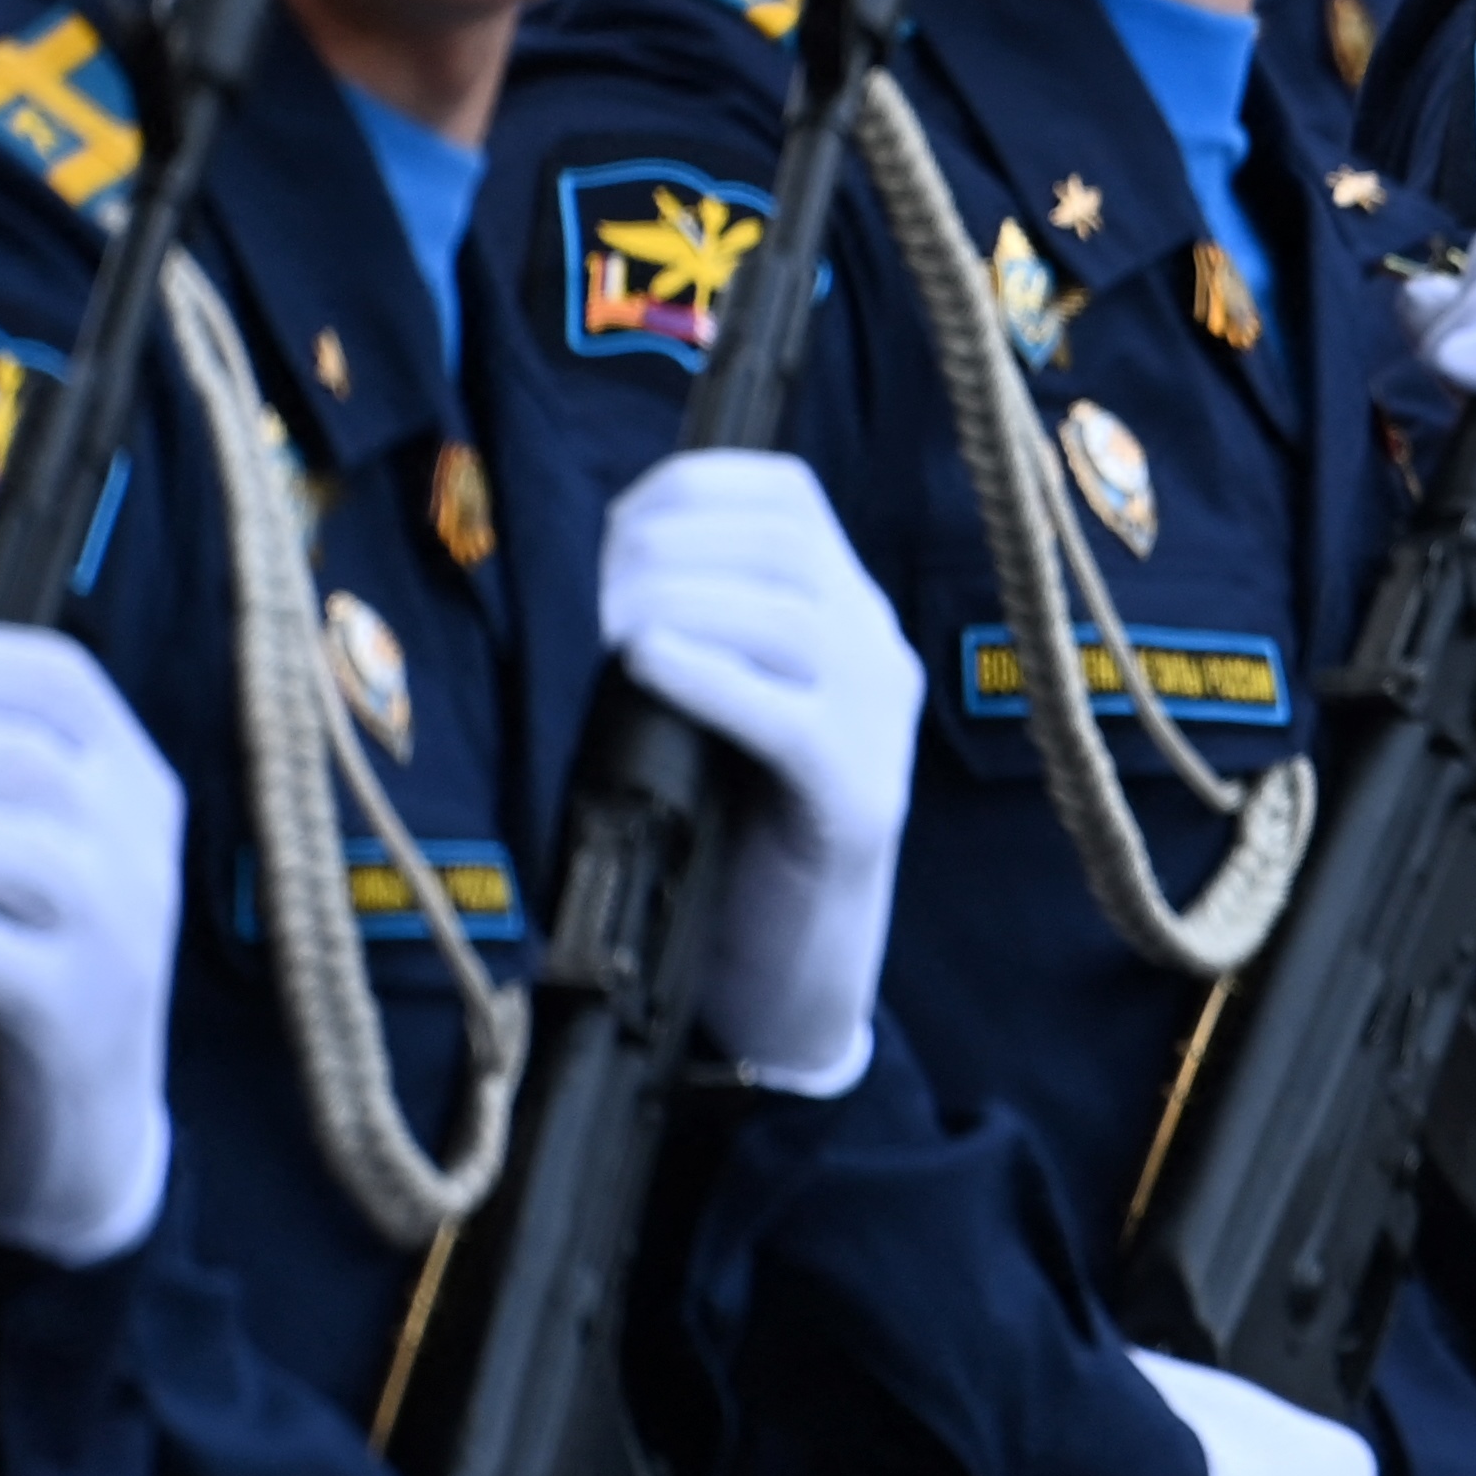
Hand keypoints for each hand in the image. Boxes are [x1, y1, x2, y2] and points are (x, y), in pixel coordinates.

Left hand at [598, 452, 917, 1094]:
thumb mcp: (713, 710)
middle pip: (784, 544)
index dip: (694, 488)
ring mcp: (876, 729)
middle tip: (599, 592)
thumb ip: (690, 633)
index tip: (617, 524)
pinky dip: (710, 676)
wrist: (788, 987)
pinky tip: (646, 668)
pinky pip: (791, 714)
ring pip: (790, 615)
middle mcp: (876, 656)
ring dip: (682, 601)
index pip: (789, 497)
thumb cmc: (727, 841)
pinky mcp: (855, 802)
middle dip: (672, 543)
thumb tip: (601, 565)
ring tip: (614, 635)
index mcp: (847, 618)